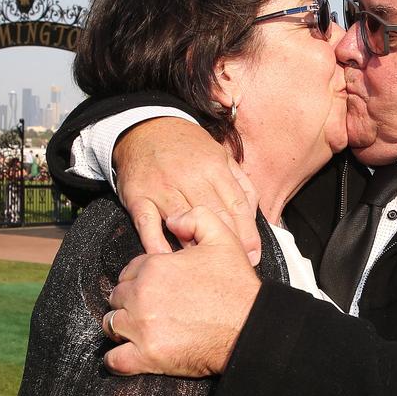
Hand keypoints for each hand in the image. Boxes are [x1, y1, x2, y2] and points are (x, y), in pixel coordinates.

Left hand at [103, 206, 261, 376]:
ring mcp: (142, 327)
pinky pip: (115, 360)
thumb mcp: (223, 238)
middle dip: (129, 302)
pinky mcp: (147, 356)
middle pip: (117, 298)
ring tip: (140, 330)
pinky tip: (128, 355)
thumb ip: (195, 218)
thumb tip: (172, 220)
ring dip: (123, 328)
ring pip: (112, 325)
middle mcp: (142, 295)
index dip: (140, 279)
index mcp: (154, 267)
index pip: (128, 272)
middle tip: (149, 310)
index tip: (154, 288)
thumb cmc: (237, 287)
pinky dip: (117, 359)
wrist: (250, 327)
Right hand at [113, 118, 261, 264]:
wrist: (144, 128)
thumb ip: (241, 186)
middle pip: (214, 215)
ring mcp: (162, 187)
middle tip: (234, 265)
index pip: (236, 204)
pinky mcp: (138, 196)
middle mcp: (189, 176)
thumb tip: (258, 218)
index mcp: (214, 167)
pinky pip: (147, 224)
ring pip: (183, 221)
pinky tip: (167, 259)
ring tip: (206, 266)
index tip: (253, 253)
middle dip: (227, 242)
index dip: (247, 232)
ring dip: (195, 246)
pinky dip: (156, 243)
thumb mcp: (221, 156)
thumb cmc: (188, 149)